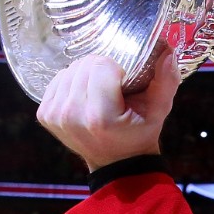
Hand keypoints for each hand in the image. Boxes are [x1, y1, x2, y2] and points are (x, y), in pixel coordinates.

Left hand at [37, 48, 180, 171]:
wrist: (116, 163)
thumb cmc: (139, 133)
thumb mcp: (159, 111)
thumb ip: (166, 80)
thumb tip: (168, 51)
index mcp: (99, 116)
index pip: (102, 65)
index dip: (117, 70)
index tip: (123, 86)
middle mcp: (71, 115)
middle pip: (84, 65)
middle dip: (101, 71)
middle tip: (112, 90)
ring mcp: (55, 115)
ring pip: (70, 69)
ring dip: (86, 76)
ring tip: (99, 94)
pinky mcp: (44, 114)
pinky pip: (58, 79)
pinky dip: (72, 83)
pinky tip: (84, 98)